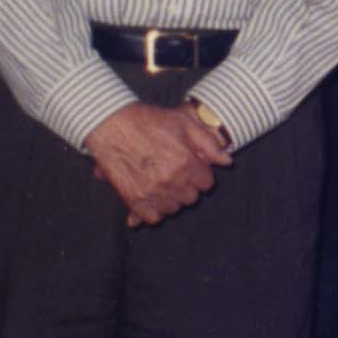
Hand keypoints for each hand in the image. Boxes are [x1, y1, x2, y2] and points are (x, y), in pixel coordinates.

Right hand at [85, 101, 227, 225]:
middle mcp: (172, 181)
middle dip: (187, 185)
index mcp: (186, 163)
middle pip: (192, 197)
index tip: (189, 165)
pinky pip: (154, 217)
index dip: (199, 173)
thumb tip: (227, 162)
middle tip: (174, 170)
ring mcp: (152, 193)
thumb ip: (208, 144)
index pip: (207, 183)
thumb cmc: (148, 121)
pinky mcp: (135, 200)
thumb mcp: (183, 122)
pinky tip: (151, 194)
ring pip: (174, 208)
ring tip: (162, 180)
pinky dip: (154, 209)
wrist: (111, 125)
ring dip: (171, 198)